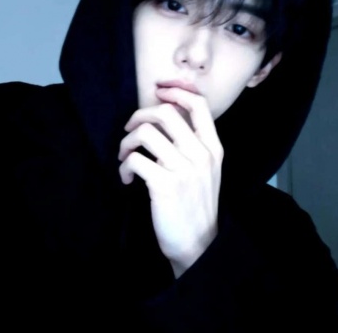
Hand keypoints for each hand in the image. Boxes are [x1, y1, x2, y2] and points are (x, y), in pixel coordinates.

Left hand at [118, 88, 222, 277]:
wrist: (198, 244)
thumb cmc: (197, 205)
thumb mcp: (207, 172)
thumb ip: (194, 145)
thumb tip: (167, 120)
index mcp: (213, 148)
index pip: (199, 105)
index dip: (176, 92)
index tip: (159, 92)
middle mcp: (201, 154)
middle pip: (165, 113)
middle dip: (139, 115)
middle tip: (129, 128)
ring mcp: (183, 169)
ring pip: (145, 132)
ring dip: (126, 142)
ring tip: (125, 156)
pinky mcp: (164, 185)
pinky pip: (135, 159)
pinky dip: (124, 166)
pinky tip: (127, 178)